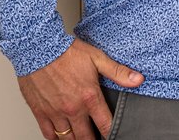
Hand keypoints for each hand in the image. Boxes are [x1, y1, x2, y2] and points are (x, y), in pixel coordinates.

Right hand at [17, 40, 143, 139]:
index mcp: (89, 97)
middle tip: (96, 138)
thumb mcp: (98, 58)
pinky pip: (48, 134)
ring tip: (82, 138)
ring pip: (67, 138)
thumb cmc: (67, 52)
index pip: (105, 124)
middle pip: (85, 137)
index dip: (111, 133)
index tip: (114, 135)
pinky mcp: (40, 112)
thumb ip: (118, 72)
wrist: (39, 48)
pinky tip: (61, 138)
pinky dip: (55, 139)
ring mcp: (55, 113)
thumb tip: (138, 80)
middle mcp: (72, 109)